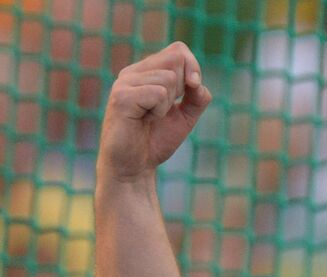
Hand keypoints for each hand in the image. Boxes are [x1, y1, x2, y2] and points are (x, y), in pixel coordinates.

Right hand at [97, 41, 211, 182]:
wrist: (133, 169)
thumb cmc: (155, 142)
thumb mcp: (183, 118)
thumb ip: (196, 99)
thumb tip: (199, 84)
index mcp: (146, 72)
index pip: (178, 50)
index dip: (193, 67)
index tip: (193, 89)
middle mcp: (133, 72)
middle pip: (176, 59)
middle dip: (183, 88)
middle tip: (164, 111)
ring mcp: (125, 82)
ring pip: (169, 79)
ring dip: (168, 106)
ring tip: (151, 118)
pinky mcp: (122, 97)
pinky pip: (158, 93)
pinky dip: (159, 111)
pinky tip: (145, 120)